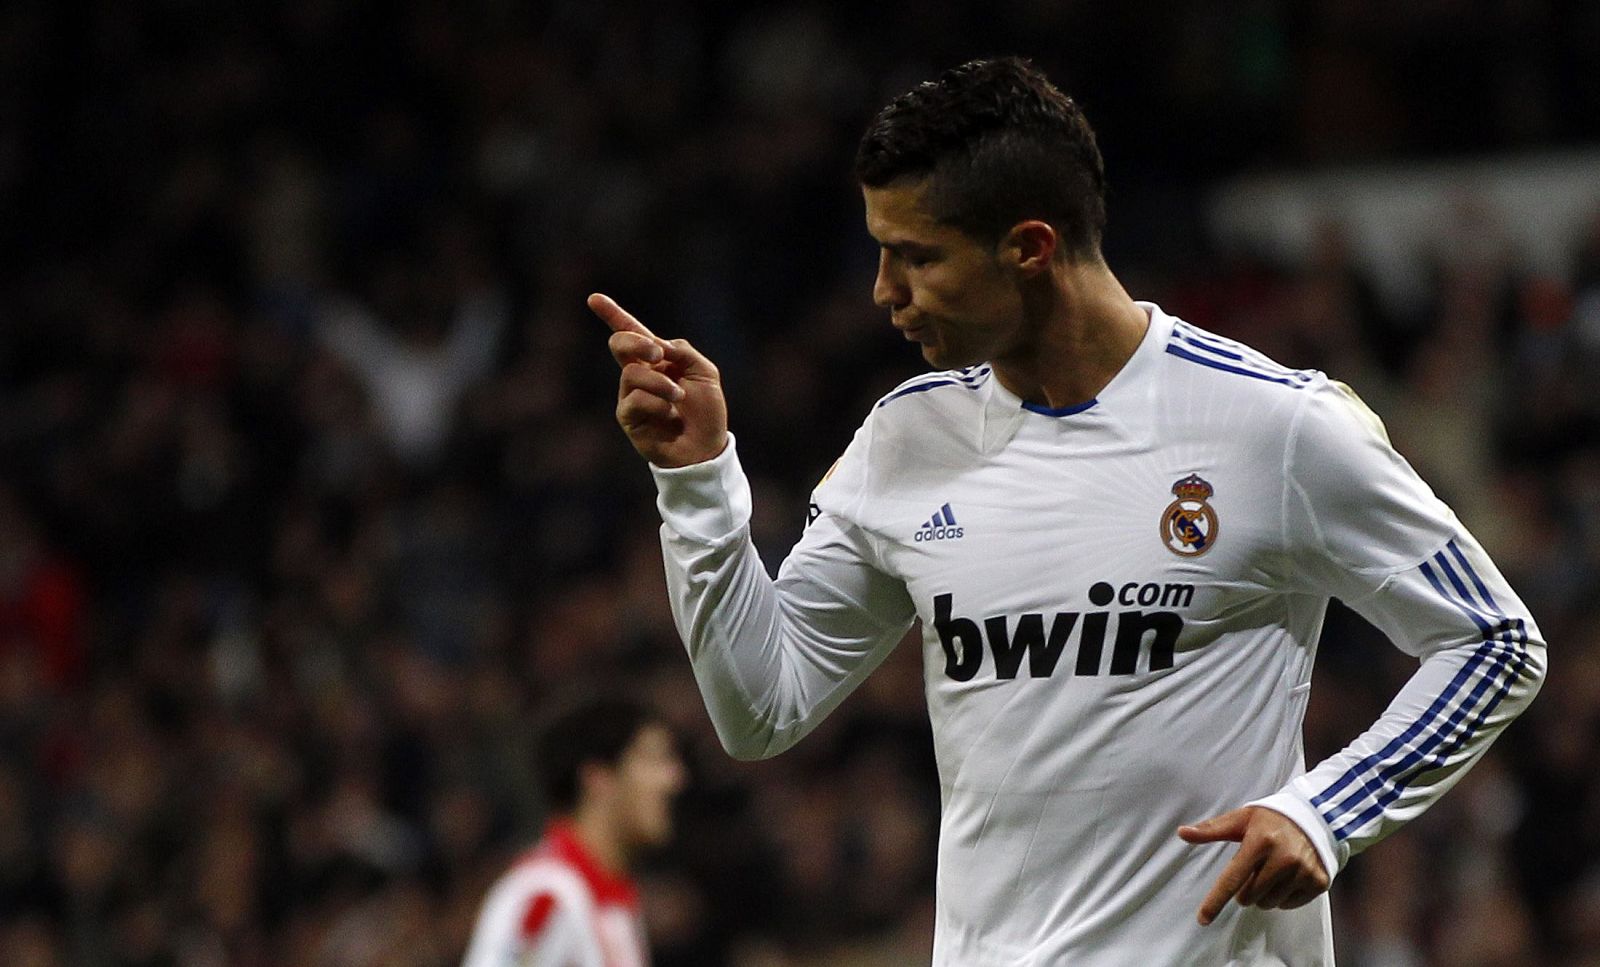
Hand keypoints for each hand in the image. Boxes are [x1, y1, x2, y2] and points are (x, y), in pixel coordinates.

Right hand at [590, 293, 728, 467]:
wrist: (706, 448)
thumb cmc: (706, 412)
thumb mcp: (704, 373)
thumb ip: (682, 352)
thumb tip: (656, 346)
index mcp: (657, 359)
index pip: (631, 332)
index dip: (613, 314)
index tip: (594, 298)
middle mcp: (639, 374)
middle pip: (620, 343)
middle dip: (635, 341)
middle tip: (657, 354)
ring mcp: (630, 395)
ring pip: (632, 373)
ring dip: (660, 383)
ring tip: (679, 398)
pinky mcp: (628, 416)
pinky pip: (635, 399)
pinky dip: (658, 405)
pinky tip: (670, 417)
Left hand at [1177, 806, 1329, 925]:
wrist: (1315, 818)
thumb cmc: (1270, 820)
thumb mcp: (1241, 819)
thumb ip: (1211, 829)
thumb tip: (1182, 833)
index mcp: (1260, 842)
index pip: (1232, 879)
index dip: (1215, 901)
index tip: (1203, 919)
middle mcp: (1284, 858)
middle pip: (1249, 896)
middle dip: (1245, 889)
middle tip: (1254, 869)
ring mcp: (1303, 872)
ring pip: (1269, 903)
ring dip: (1264, 894)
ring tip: (1271, 871)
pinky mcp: (1318, 882)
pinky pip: (1289, 904)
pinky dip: (1283, 896)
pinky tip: (1287, 877)